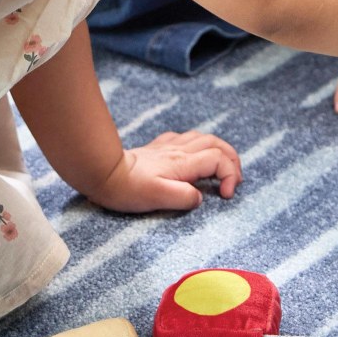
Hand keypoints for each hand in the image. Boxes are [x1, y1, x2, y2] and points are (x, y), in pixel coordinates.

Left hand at [87, 130, 242, 212]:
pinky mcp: (158, 147)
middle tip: (235, 179)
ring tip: (223, 165)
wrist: (102, 172)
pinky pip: (186, 138)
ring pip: (204, 138)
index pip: (219, 160)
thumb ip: (184, 197)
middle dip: (232, 159)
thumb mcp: (157, 198)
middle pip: (217, 144)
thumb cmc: (128, 189)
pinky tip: (194, 152)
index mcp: (183, 163)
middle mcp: (180, 151)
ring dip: (219, 149)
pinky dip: (198, 144)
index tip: (226, 196)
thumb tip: (199, 197)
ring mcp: (169, 147)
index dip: (230, 175)